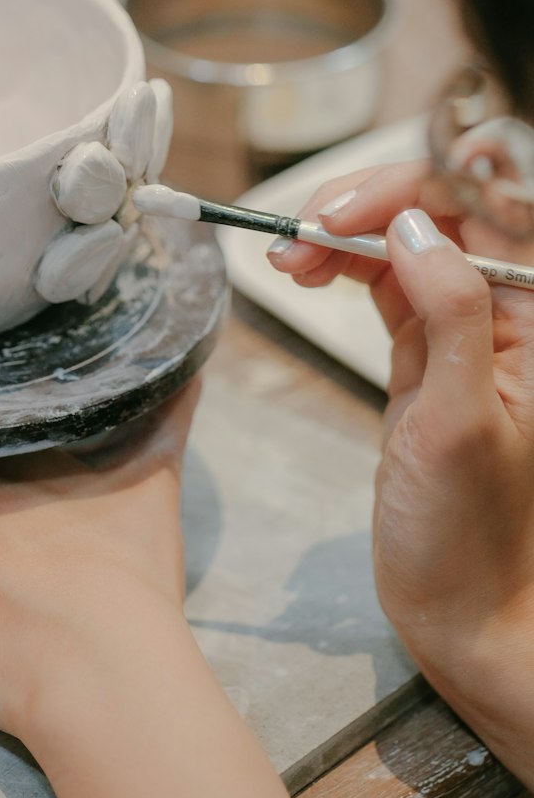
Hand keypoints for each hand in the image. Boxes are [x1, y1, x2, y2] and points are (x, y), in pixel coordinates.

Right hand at [268, 161, 533, 779]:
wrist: (462, 611)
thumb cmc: (473, 535)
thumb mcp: (460, 421)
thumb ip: (449, 312)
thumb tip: (413, 224)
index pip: (489, 207)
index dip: (417, 187)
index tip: (345, 212)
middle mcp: (510, 308)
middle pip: (443, 208)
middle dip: (369, 203)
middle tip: (301, 232)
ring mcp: (463, 325)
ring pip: (404, 236)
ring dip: (343, 230)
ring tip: (287, 255)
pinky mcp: (423, 348)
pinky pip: (383, 278)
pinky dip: (339, 264)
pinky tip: (303, 270)